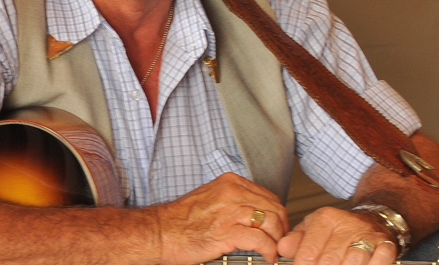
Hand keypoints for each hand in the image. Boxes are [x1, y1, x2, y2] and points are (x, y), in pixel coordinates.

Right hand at [153, 172, 289, 264]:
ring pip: (272, 223)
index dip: (277, 215)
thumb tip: (256, 213)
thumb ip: (232, 200)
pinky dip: (269, 251)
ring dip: (277, 241)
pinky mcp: (226, 232)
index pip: (269, 196)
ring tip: (272, 250)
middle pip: (275, 209)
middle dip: (281, 229)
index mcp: (229, 183)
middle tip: (278, 242)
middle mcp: (231, 193)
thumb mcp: (208, 198)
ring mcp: (229, 212)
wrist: (157, 233)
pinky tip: (266, 257)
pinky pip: (261, 241)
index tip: (275, 229)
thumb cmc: (179, 221)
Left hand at [278, 207, 397, 264]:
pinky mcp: (386, 245)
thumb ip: (296, 240)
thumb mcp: (313, 228)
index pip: (309, 251)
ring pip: (353, 262)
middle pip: (330, 260)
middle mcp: (347, 225)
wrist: (374, 220)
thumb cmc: (339, 229)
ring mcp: (368, 235)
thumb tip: (282, 249)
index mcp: (325, 219)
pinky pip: (379, 261)